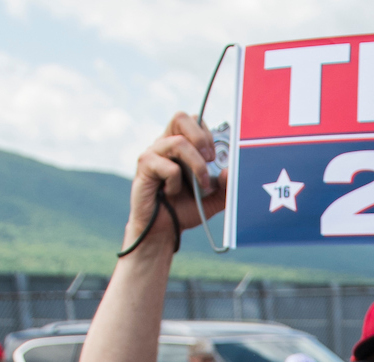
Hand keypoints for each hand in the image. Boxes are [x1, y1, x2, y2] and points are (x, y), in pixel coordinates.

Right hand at [126, 111, 223, 252]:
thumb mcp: (211, 199)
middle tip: (210, 159)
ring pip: (178, 142)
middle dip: (201, 137)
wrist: (162, 230)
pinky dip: (176, 182)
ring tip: (200, 184)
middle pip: (181, 117)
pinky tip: (171, 193)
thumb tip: (228, 172)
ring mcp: (154, 153)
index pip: (194, 121)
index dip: (208, 133)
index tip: (216, 156)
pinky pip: (168, 166)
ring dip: (196, 164)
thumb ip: (224, 187)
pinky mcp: (145, 166)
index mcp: (181, 145)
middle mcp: (166, 144)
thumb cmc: (183, 209)